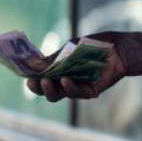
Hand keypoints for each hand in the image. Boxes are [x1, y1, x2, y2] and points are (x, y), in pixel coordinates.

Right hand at [25, 32, 141, 100]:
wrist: (117, 47)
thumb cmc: (93, 45)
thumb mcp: (70, 48)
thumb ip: (55, 58)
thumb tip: (34, 64)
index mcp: (58, 70)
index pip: (41, 78)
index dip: (32, 78)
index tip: (24, 74)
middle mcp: (66, 81)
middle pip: (47, 91)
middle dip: (38, 87)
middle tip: (32, 82)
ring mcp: (77, 87)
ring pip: (58, 95)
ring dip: (50, 89)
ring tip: (46, 81)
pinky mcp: (90, 91)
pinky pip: (76, 93)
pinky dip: (69, 87)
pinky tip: (65, 79)